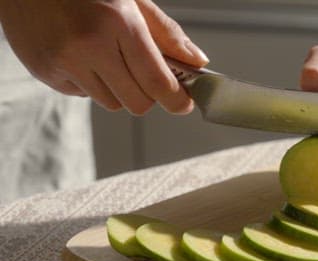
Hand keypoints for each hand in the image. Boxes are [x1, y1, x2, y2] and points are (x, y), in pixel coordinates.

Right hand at [0, 0, 208, 114]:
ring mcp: (63, 61)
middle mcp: (89, 45)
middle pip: (137, 103)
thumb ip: (166, 33)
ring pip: (111, 103)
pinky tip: (82, 55)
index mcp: (118, 23)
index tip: (185, 104)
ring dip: (119, 89)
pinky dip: (90, 83)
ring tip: (108, 56)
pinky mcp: (44, 72)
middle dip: (149, 96)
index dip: (177, 100)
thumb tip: (197, 62)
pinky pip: (82, 95)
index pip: (157, 82)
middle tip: (146, 76)